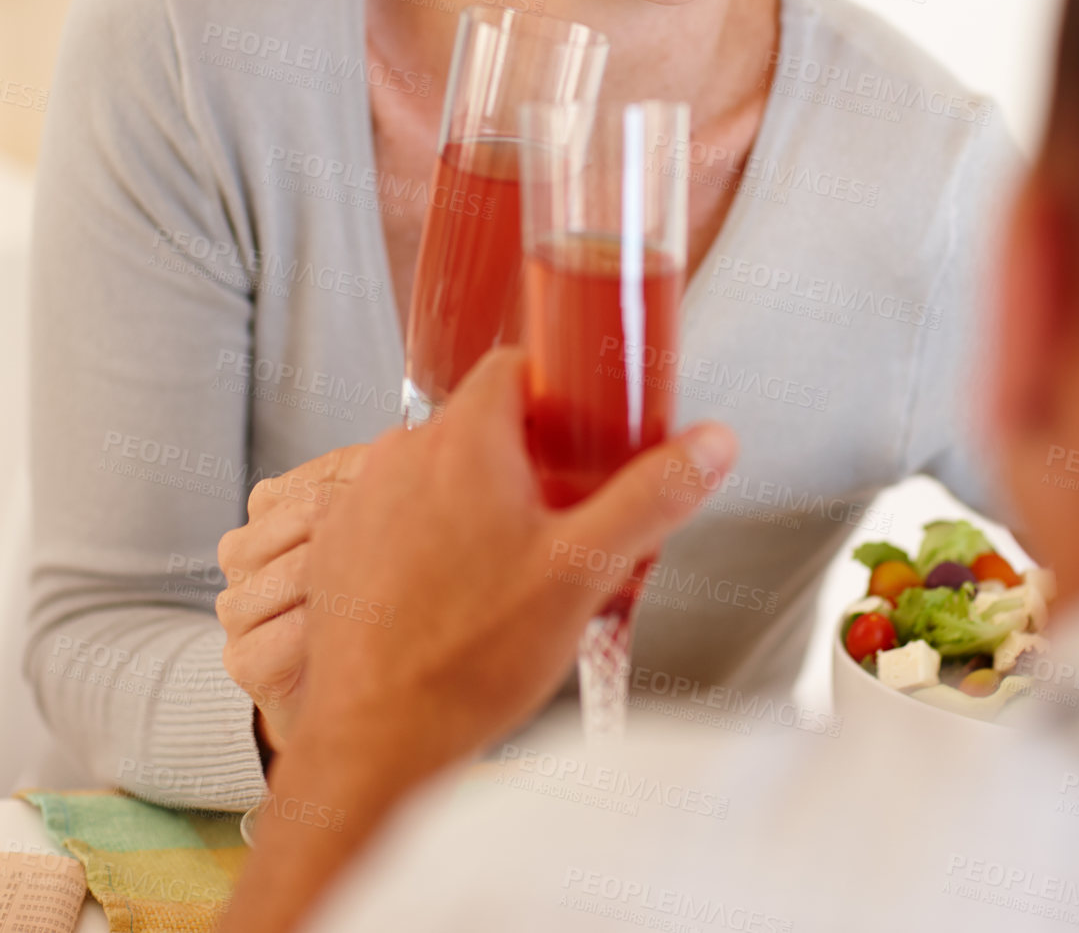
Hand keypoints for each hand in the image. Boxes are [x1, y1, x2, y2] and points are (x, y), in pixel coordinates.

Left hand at [219, 345, 737, 932]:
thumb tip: (711, 443)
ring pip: (435, 472)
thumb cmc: (469, 658)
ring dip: (473, 499)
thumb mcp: (585, 571)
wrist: (372, 744)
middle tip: (563, 515)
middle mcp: (401, 454)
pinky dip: (426, 538)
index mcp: (464, 440)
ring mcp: (359, 498)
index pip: (513, 366)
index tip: (586, 428)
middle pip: (478, 423)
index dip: (557, 390)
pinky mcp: (336, 546)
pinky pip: (394, 516)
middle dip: (525, 458)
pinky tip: (455, 593)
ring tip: (511, 566)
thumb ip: (652, 496)